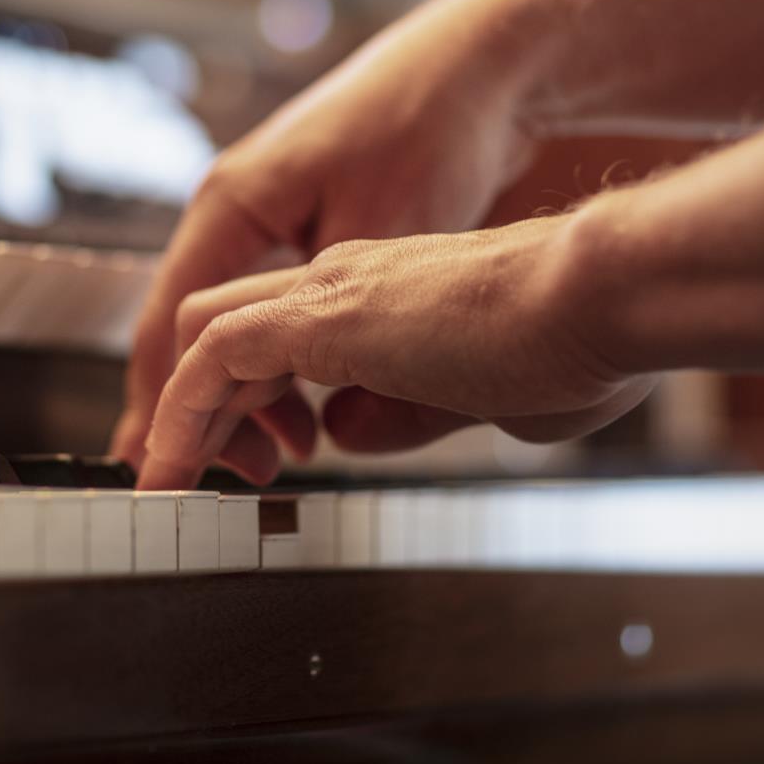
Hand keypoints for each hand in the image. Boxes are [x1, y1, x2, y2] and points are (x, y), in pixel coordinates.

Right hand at [110, 0, 548, 473]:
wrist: (481, 63)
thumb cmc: (429, 127)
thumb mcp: (384, 241)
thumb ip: (348, 335)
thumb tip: (335, 432)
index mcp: (231, 208)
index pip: (171, 330)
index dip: (164, 410)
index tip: (161, 473)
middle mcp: (235, 210)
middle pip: (190, 332)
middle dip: (202, 413)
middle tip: (225, 480)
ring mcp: (270, 215)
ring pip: (234, 324)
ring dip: (249, 392)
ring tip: (285, 453)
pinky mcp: (309, 222)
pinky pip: (271, 309)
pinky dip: (282, 362)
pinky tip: (315, 404)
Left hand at [135, 219, 658, 489]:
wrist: (602, 295)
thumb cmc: (579, 344)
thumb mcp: (481, 400)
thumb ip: (402, 412)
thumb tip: (344, 435)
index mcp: (387, 294)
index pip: (288, 336)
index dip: (254, 399)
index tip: (247, 459)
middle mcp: (347, 279)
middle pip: (230, 327)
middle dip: (197, 403)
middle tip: (184, 474)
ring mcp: (330, 289)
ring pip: (207, 336)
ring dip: (178, 414)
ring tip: (162, 484)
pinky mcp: (320, 315)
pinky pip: (213, 359)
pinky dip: (181, 414)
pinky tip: (172, 469)